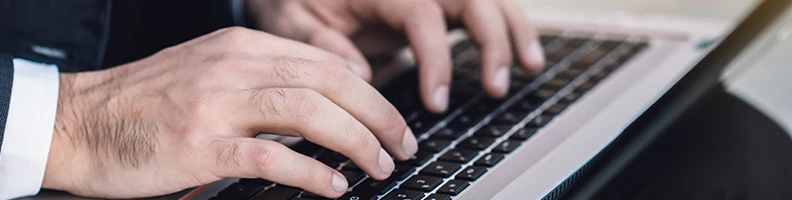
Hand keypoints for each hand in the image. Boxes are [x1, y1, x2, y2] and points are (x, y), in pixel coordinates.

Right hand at [41, 27, 417, 198]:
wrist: (77, 122)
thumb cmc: (142, 104)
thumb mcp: (205, 71)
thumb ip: (259, 78)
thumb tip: (322, 98)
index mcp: (238, 48)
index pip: (323, 62)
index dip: (369, 93)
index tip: (389, 118)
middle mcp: (232, 68)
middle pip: (328, 84)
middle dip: (378, 116)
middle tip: (402, 145)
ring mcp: (215, 106)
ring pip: (310, 113)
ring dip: (357, 141)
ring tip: (380, 166)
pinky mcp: (200, 146)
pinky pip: (273, 156)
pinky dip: (314, 172)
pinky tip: (335, 187)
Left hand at [248, 0, 544, 112]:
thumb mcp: (291, 19)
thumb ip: (322, 44)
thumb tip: (360, 74)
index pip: (421, 13)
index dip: (435, 57)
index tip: (435, 101)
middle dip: (491, 40)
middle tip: (494, 86)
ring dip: (514, 30)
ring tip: (530, 68)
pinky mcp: (437, 1)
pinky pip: (483, 7)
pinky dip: (509, 28)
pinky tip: (525, 56)